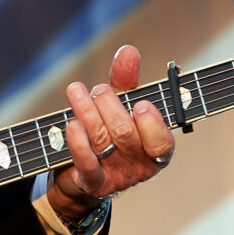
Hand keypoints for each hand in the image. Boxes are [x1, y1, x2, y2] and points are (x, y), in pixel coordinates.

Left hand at [45, 44, 175, 223]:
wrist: (78, 175)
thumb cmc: (107, 133)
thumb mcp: (119, 105)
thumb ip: (126, 81)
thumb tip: (128, 50)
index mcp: (157, 148)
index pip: (162, 141)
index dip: (152, 123)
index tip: (140, 103)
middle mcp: (140, 165)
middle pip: (126, 134)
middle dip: (109, 105)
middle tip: (98, 90)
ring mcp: (116, 176)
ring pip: (103, 140)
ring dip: (87, 111)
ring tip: (75, 91)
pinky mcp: (92, 183)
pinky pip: (86, 163)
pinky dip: (77, 141)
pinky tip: (70, 123)